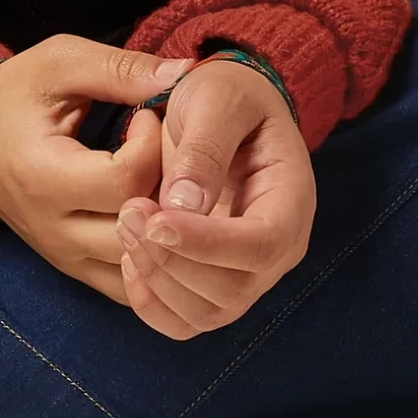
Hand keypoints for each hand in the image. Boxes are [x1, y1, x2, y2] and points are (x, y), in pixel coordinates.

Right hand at [0, 36, 188, 301]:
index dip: (151, 144)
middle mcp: (54, 229)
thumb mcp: (62, 63)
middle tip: (166, 153)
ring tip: (163, 184)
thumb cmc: (15, 94)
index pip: (125, 181)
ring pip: (139, 269)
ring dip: (165, 228)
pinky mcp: (73, 268)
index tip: (145, 116)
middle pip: (137, 230)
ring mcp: (64, 256)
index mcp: (44, 177)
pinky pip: (127, 287)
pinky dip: (153, 260)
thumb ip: (121, 70)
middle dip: (167, 188)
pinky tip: (157, 219)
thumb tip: (185, 73)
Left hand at [115, 59, 315, 338]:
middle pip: (234, 290)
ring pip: (207, 313)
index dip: (207, 244)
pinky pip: (185, 320)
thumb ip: (205, 147)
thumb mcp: (217, 99)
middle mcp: (277, 247)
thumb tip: (185, 206)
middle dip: (173, 261)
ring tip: (127, 225)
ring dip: (158, 281)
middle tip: (129, 212)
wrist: (223, 109)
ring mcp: (248, 272)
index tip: (156, 219)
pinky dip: (152, 303)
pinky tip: (131, 259)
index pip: (262, 245)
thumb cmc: (226, 96)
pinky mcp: (215, 284)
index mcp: (291, 198)